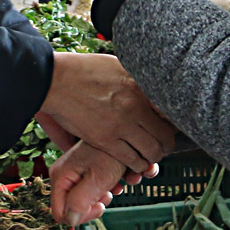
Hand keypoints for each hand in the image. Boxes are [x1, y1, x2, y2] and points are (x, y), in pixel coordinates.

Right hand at [38, 51, 172, 174]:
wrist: (55, 81)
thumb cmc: (84, 70)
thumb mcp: (118, 65)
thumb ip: (137, 79)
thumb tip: (153, 85)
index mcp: (140, 86)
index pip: (171, 112)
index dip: (174, 124)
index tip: (170, 127)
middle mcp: (135, 106)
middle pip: (166, 136)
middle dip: (166, 145)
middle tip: (163, 147)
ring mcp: (121, 124)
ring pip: (151, 152)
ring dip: (153, 157)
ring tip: (149, 156)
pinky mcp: (105, 140)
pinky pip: (132, 160)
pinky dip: (137, 164)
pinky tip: (135, 162)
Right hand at [51, 142, 133, 226]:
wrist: (123, 135)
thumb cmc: (109, 153)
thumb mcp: (96, 181)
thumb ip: (80, 202)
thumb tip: (71, 220)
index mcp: (60, 177)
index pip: (60, 213)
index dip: (80, 216)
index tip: (98, 207)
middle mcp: (63, 175)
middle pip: (72, 208)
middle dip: (91, 206)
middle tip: (106, 197)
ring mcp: (73, 173)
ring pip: (83, 200)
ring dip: (101, 198)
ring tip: (112, 187)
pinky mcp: (84, 172)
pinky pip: (90, 190)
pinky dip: (104, 189)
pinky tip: (114, 181)